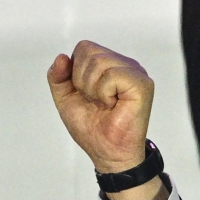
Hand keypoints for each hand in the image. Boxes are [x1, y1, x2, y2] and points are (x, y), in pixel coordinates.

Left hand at [47, 41, 153, 173]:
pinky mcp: (141, 83)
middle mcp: (124, 64)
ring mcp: (135, 72)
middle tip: (96, 101)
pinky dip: (103, 93)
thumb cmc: (91, 127)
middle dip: (81, 81)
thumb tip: (61, 57)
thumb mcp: (65, 99)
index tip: (84, 94)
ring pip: (98, 62)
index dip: (74, 72)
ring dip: (92, 89)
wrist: (106, 151)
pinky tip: (112, 105)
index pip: (83, 48)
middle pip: (88, 51)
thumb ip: (58, 77)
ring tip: (104, 104)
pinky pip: (111, 75)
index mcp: (109, 64)